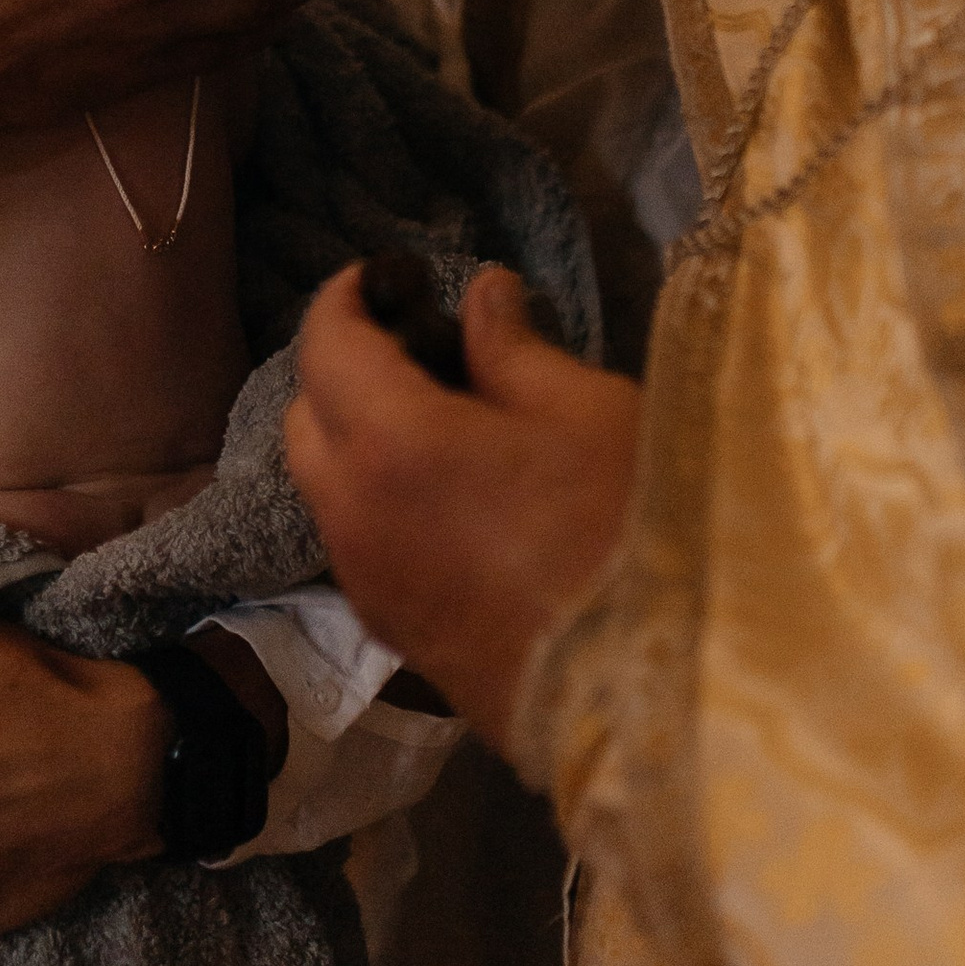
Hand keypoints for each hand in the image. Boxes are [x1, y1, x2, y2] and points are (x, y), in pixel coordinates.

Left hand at [285, 266, 642, 751]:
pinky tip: (456, 498)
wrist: (657, 689)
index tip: (388, 276)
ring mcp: (367, 584)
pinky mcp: (395, 634)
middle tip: (421, 348)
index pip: (325, 345)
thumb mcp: (586, 409)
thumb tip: (482, 297)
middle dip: (345, 371)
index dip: (345, 297)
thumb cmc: (630, 526)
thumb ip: (514, 348)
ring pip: (327, 489)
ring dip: (360, 443)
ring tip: (446, 423)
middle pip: (307, 419)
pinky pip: (360, 545)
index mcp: (389, 443)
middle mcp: (351, 515)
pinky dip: (381, 503)